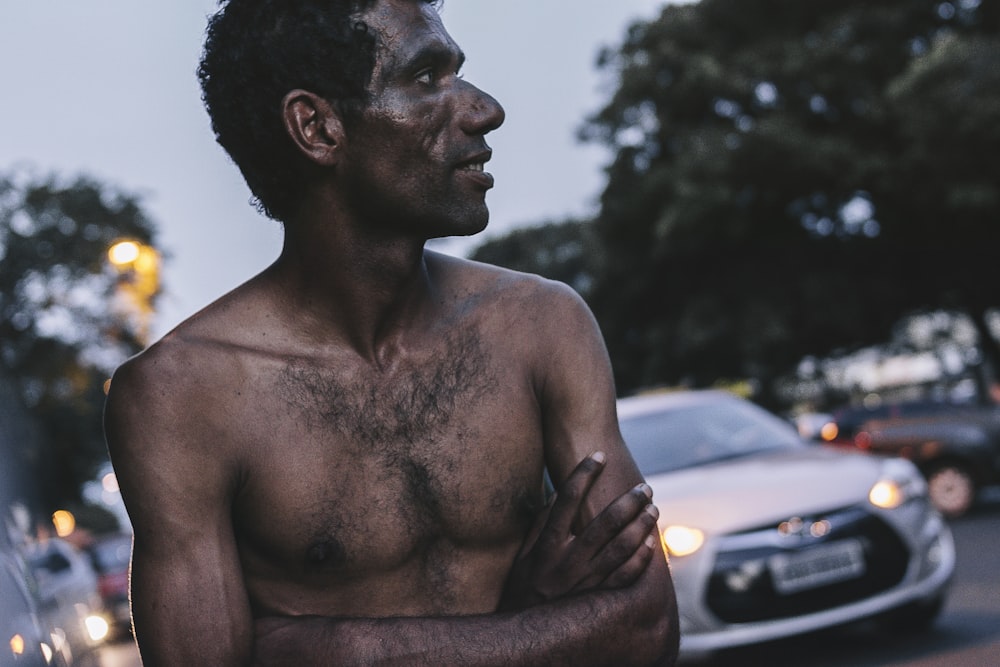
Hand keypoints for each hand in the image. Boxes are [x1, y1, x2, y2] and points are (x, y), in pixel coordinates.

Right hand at [497, 452, 659, 610]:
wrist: (525, 638)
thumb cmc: (522, 590)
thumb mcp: (524, 556)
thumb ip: (540, 525)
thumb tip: (557, 495)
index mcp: (546, 545)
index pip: (567, 500)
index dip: (583, 474)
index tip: (599, 456)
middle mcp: (567, 562)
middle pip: (604, 523)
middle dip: (627, 501)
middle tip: (644, 486)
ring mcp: (585, 582)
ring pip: (621, 548)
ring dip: (641, 525)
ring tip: (653, 508)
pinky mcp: (598, 599)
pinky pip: (625, 577)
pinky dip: (641, 558)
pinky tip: (651, 541)